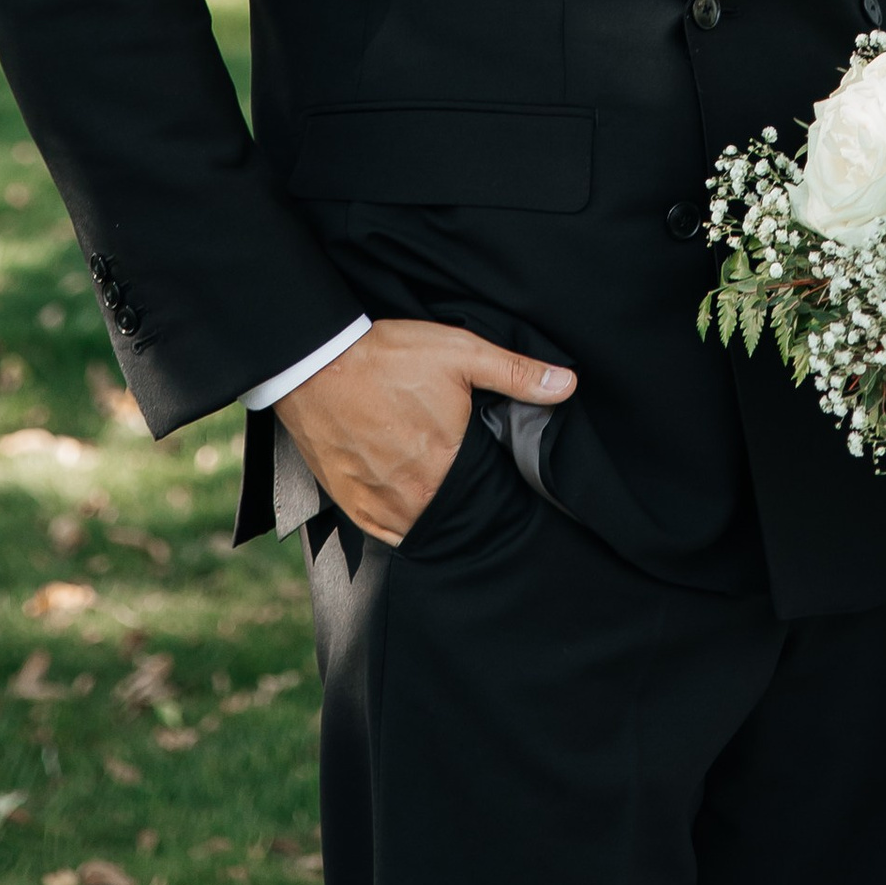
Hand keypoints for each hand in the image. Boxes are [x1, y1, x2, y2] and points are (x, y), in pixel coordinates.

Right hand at [273, 318, 573, 543]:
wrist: (316, 363)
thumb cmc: (389, 356)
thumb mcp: (461, 352)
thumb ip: (516, 372)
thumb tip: (569, 385)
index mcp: (448, 463)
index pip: (487, 490)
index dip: (495, 481)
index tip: (492, 468)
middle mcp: (415, 495)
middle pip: (454, 511)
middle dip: (465, 499)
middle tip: (464, 474)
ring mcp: (380, 505)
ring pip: (421, 526)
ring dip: (433, 512)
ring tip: (438, 487)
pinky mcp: (351, 504)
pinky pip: (386, 533)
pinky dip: (401, 522)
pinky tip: (409, 501)